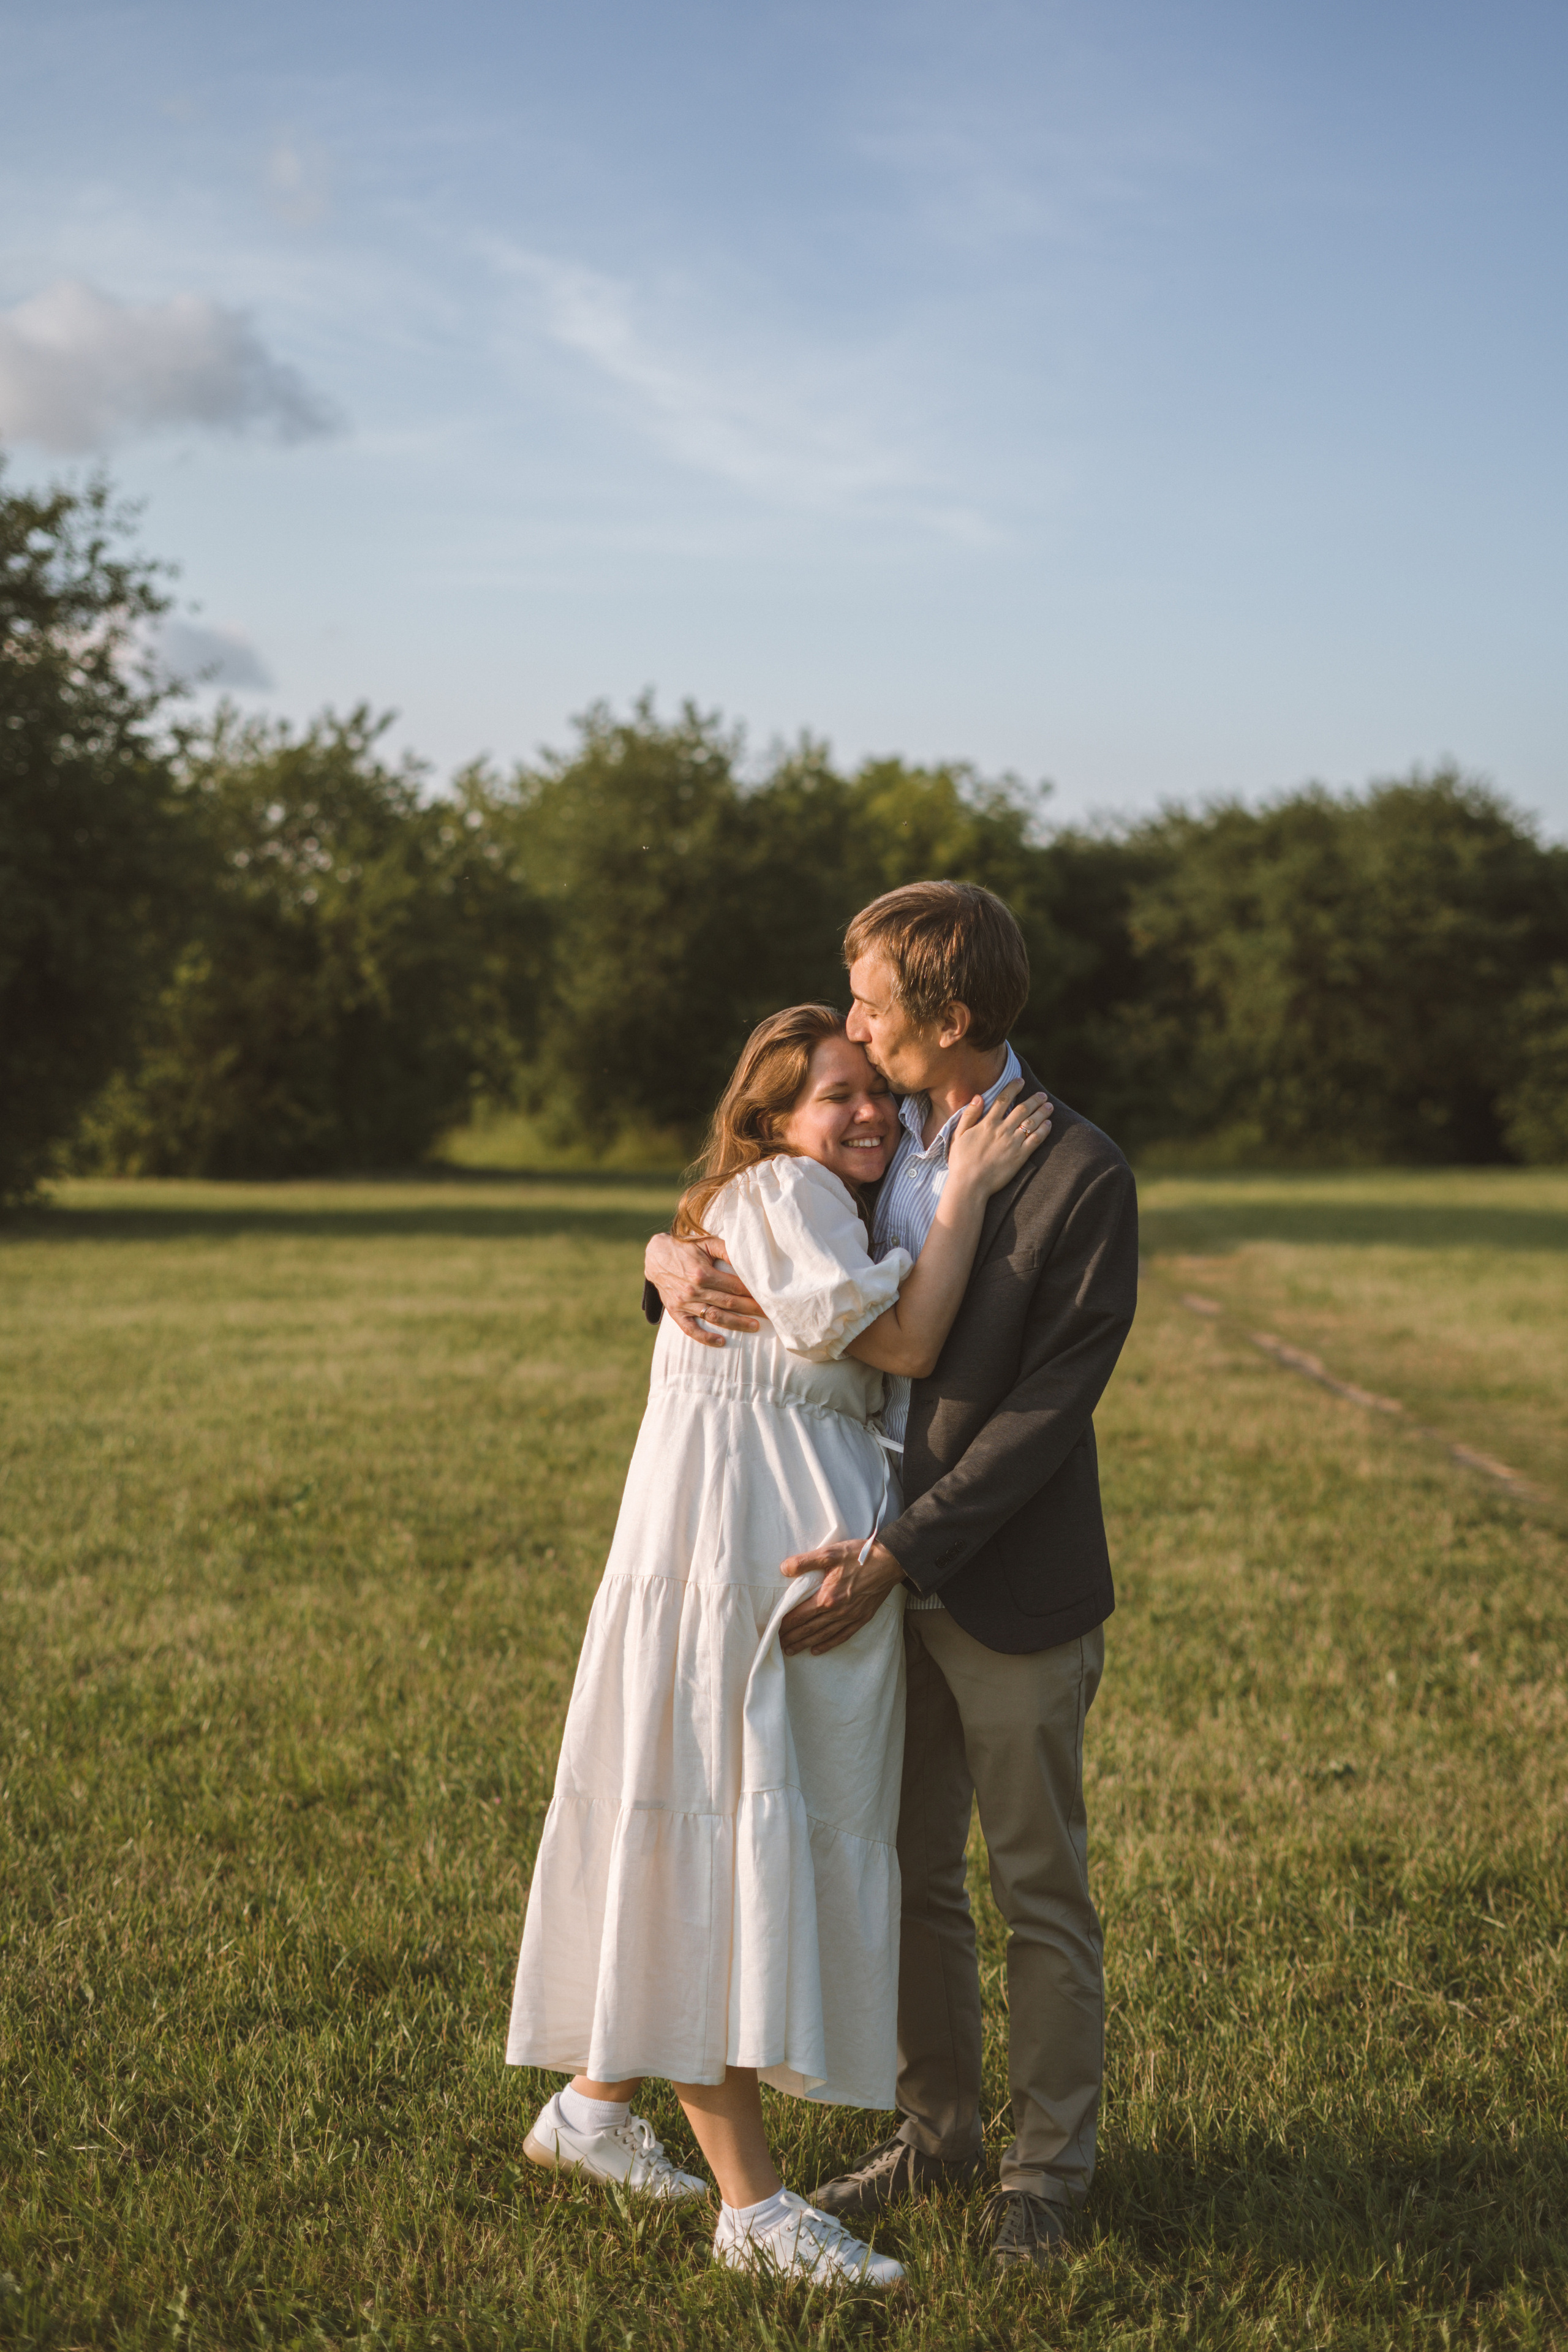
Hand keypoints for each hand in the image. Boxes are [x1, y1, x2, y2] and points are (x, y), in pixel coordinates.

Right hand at [646, 1231, 762, 1348]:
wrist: (655, 1257)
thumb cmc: (685, 1248)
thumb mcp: (705, 1243)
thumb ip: (726, 1250)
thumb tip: (747, 1258)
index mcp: (703, 1272)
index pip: (735, 1286)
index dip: (753, 1292)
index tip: (768, 1297)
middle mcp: (694, 1290)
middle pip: (729, 1302)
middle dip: (751, 1309)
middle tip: (770, 1314)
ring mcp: (684, 1303)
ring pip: (714, 1317)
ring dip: (736, 1324)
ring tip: (754, 1327)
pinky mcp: (676, 1312)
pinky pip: (690, 1329)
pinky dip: (705, 1337)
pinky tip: (721, 1341)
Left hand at [778, 1537, 905, 1655]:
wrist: (890, 1562)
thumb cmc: (860, 1555)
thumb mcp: (829, 1553)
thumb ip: (805, 1562)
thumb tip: (784, 1568)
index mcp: (827, 1597)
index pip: (799, 1615)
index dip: (785, 1624)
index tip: (773, 1629)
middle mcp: (837, 1611)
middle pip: (809, 1629)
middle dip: (792, 1637)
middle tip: (777, 1644)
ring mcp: (850, 1617)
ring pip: (822, 1635)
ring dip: (805, 1644)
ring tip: (791, 1650)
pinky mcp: (861, 1618)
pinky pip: (841, 1636)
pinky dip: (828, 1645)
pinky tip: (817, 1650)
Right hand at [945, 1080, 1052, 1197]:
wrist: (970, 1185)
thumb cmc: (961, 1161)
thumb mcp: (958, 1135)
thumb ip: (969, 1115)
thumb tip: (979, 1097)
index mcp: (987, 1124)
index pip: (1003, 1099)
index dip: (1013, 1088)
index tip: (1020, 1081)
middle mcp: (1002, 1130)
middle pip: (1022, 1109)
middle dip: (1034, 1099)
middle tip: (1042, 1095)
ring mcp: (1013, 1143)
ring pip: (1032, 1122)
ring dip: (1042, 1112)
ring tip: (1049, 1106)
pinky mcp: (1020, 1156)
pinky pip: (1036, 1140)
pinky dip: (1044, 1130)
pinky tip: (1048, 1125)